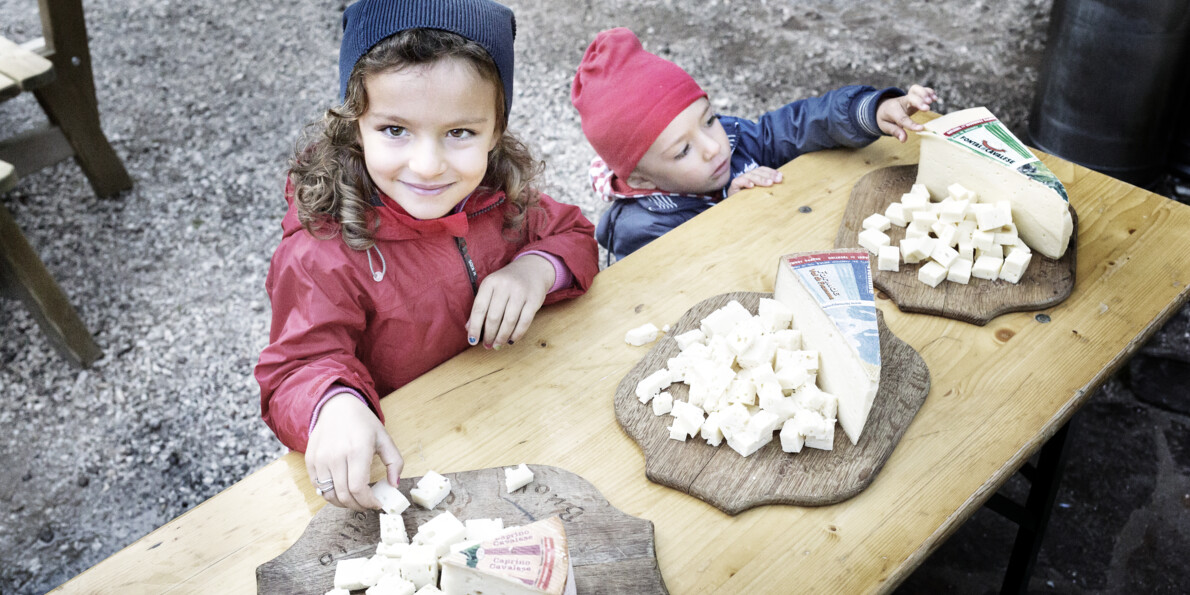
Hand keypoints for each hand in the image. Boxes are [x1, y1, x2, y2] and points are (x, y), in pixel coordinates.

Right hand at [305, 394, 402, 511]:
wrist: (336, 406)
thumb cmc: (362, 423)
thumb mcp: (384, 438)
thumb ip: (394, 462)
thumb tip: (394, 485)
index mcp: (357, 450)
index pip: (359, 488)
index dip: (369, 502)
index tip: (377, 504)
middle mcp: (335, 456)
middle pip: (344, 495)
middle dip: (358, 506)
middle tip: (367, 505)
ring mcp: (320, 459)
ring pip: (329, 495)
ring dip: (344, 503)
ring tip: (355, 500)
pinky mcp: (310, 460)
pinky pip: (317, 486)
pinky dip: (330, 494)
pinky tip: (341, 491)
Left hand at [466, 254, 553, 348]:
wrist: (533, 269)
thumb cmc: (507, 283)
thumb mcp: (491, 288)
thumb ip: (480, 307)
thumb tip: (469, 329)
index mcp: (490, 282)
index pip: (479, 308)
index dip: (474, 327)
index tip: (472, 341)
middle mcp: (505, 285)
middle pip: (493, 317)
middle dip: (489, 335)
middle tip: (487, 345)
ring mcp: (520, 292)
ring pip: (509, 322)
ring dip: (501, 337)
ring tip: (497, 345)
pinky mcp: (534, 300)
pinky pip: (524, 322)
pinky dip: (516, 334)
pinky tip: (511, 340)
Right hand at [727, 166, 783, 196]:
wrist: (733, 207)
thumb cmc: (748, 200)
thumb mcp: (759, 194)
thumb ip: (767, 189)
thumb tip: (780, 185)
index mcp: (754, 176)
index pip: (763, 170)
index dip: (771, 171)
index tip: (781, 176)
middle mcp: (748, 176)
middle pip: (758, 172)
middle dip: (769, 175)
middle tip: (778, 180)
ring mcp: (740, 180)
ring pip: (751, 176)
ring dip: (761, 179)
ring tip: (769, 183)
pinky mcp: (734, 185)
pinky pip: (739, 181)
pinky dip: (746, 182)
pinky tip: (752, 186)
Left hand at [876, 84, 937, 141]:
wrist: (883, 107)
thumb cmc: (885, 119)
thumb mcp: (885, 127)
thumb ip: (895, 132)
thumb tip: (903, 139)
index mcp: (892, 111)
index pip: (902, 118)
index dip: (911, 124)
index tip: (921, 129)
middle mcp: (900, 102)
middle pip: (910, 98)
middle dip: (919, 102)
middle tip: (927, 109)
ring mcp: (907, 97)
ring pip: (915, 90)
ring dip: (924, 94)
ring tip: (932, 100)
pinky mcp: (913, 95)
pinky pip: (920, 89)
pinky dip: (928, 91)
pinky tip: (934, 98)